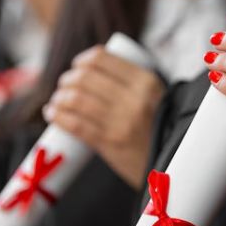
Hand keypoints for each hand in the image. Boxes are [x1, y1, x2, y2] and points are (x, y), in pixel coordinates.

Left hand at [43, 45, 163, 187]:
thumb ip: (135, 85)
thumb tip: (97, 71)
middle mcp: (134, 99)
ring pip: (76, 99)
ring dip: (59, 98)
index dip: (82, 61)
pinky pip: (75, 124)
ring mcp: (121, 121)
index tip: (77, 67)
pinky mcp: (110, 143)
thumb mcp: (158, 99)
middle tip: (64, 86)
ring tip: (57, 101)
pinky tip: (53, 114)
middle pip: (85, 77)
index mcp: (146, 82)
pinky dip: (58, 116)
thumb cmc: (161, 130)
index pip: (102, 59)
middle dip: (68, 80)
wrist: (172, 166)